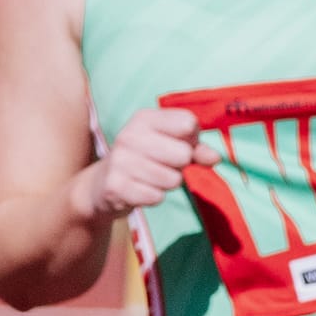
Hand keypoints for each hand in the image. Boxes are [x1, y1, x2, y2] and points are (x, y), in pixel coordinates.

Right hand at [81, 102, 199, 218]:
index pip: (188, 123)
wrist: (101, 184)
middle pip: (184, 154)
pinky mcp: (115, 186)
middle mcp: (129, 135)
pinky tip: (141, 190)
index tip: (178, 144)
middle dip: (181, 166)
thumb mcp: (168, 146)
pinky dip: (154, 197)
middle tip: (165, 166)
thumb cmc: (144, 160)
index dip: (192, 139)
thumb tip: (214, 158)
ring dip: (168, 184)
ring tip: (152, 179)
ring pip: (173, 179)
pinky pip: (156, 197)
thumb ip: (196, 149)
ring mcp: (120, 161)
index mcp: (144, 118)